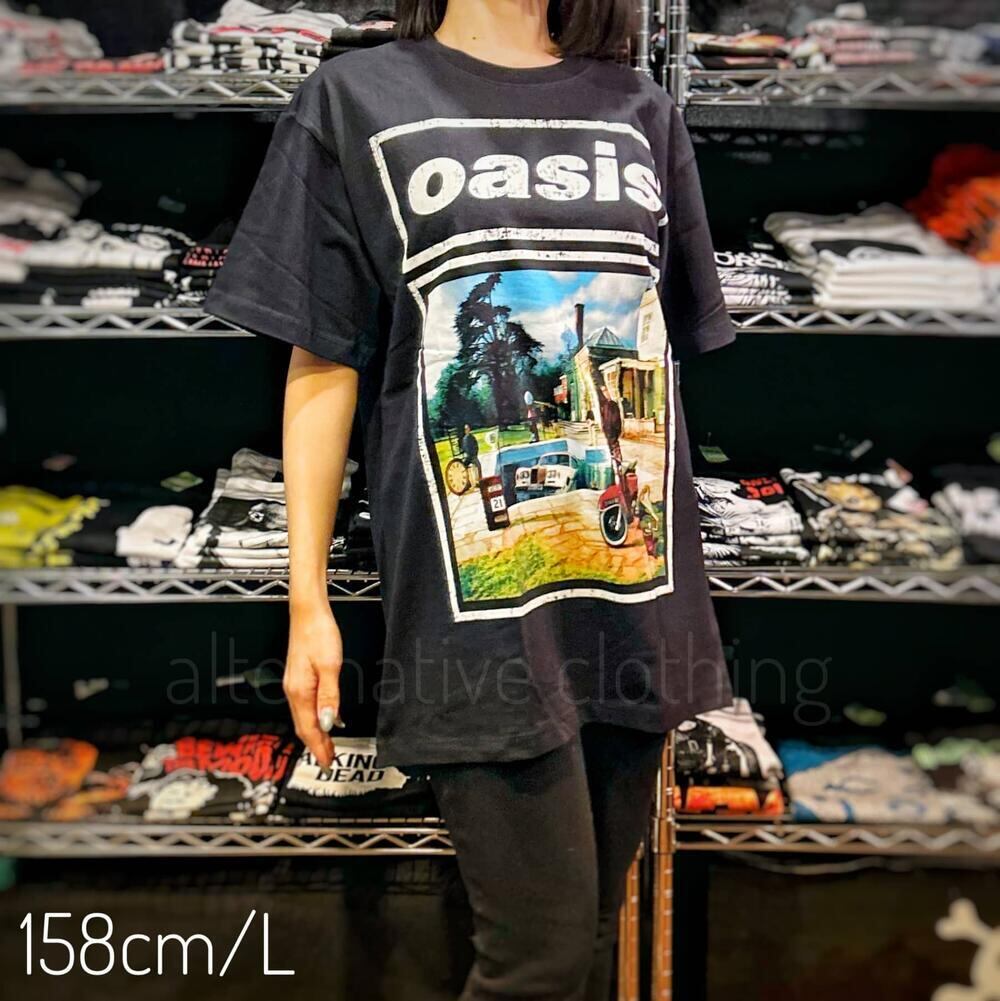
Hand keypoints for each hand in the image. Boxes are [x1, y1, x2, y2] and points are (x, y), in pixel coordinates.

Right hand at [284, 605, 342, 769]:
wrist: (307, 612)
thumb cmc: (318, 633)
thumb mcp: (330, 665)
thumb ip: (330, 696)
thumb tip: (328, 722)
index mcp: (300, 691)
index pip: (309, 729)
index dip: (318, 748)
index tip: (327, 763)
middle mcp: (293, 690)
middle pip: (302, 726)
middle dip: (315, 745)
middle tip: (328, 760)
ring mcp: (293, 684)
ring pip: (302, 717)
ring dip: (314, 733)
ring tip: (327, 745)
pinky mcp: (298, 676)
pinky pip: (304, 706)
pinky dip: (313, 718)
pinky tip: (324, 717)